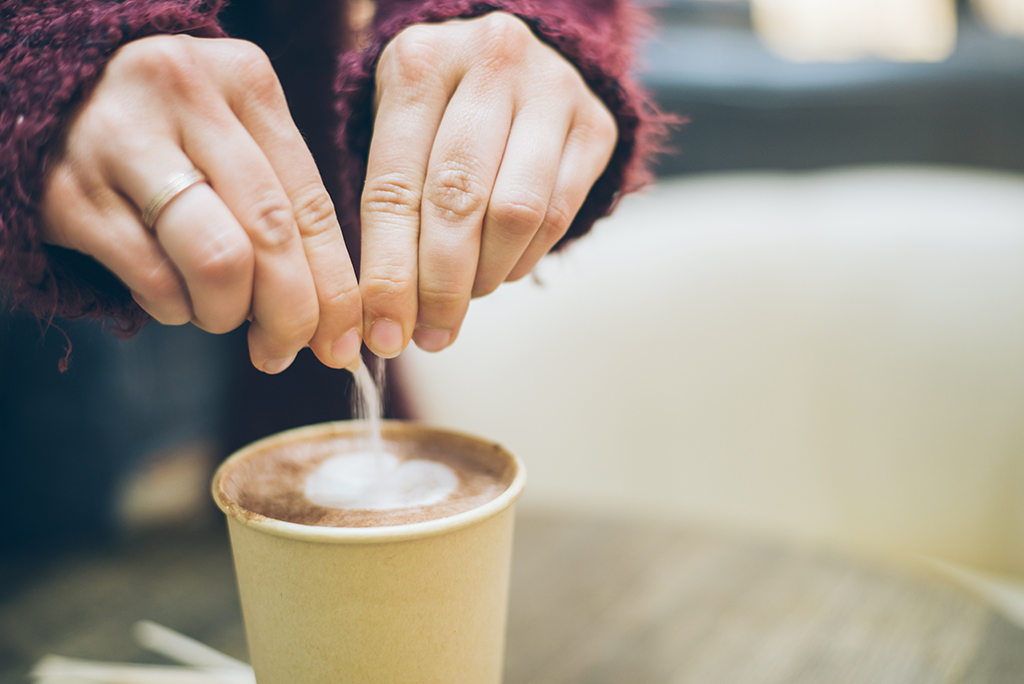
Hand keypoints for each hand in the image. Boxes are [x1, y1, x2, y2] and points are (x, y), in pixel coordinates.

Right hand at [40, 35, 361, 372]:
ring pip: (219, 260)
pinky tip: (173, 296)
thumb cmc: (171, 138)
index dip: (337, 287)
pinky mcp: (67, 192)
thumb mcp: (236, 142)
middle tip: (284, 351)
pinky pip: (153, 280)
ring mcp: (119, 139)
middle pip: (272, 233)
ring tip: (220, 314)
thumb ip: (287, 207)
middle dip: (291, 314)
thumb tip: (336, 319)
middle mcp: (184, 94)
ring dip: (228, 312)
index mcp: (245, 81)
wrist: (50, 103)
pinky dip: (175, 308)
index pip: (312, 204)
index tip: (344, 342)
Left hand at [360, 12, 616, 356]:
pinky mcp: (596, 123)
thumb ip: (391, 211)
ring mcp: (551, 88)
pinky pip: (560, 213)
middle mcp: (489, 61)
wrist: (509, 60)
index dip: (389, 272)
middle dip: (441, 285)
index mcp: (419, 63)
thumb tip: (386, 319)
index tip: (386, 334)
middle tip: (430, 335)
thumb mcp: (400, 135)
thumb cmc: (438, 115)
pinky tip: (503, 267)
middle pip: (459, 200)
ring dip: (487, 275)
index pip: (395, 186)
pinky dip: (525, 257)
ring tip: (466, 295)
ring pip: (516, 211)